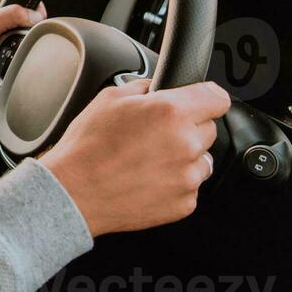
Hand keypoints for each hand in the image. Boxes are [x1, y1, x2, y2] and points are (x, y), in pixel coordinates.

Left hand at [0, 0, 45, 107]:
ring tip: (6, 49)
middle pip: (22, 21)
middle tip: (16, 36)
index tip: (40, 17)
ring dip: (16, 46)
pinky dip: (12, 57)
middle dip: (23, 30)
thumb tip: (35, 14)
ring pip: (19, 39)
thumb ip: (12, 14)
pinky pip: (13, 54)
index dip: (31, 7)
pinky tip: (4, 59)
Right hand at [40, 79, 231, 236]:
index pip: (217, 98)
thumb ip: (143, 88)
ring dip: (183, 157)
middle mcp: (185, 144)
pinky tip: (146, 178)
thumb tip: (156, 88)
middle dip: (187, 127)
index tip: (201, 101)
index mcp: (171, 112)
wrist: (74, 192)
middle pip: (208, 129)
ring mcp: (187, 177)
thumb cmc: (87, 147)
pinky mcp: (184, 203)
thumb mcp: (108, 98)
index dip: (207, 97)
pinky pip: (190, 186)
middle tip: (155, 133)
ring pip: (201, 159)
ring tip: (148, 159)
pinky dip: (174, 182)